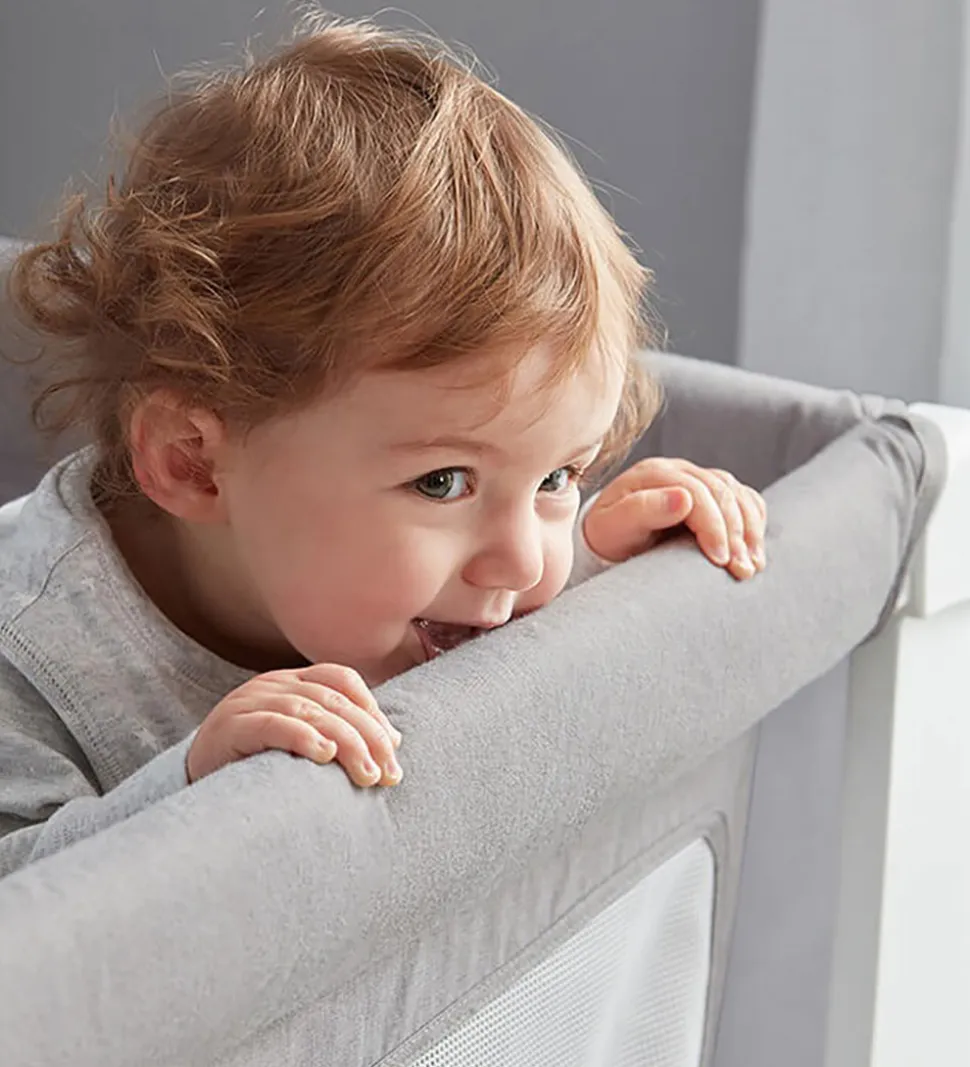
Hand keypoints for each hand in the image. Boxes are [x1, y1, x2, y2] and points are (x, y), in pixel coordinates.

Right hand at [186, 663, 402, 786]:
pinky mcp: (230, 726)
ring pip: (310, 711)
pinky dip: (302, 736)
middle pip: (333, 699)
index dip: (372, 709)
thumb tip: (394, 741)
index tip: (394, 745)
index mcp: (292, 682)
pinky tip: (323, 754)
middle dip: (368, 736)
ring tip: (367, 773)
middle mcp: (273, 684)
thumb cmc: (257, 765)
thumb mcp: (300, 742)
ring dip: (346, 743)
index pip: (342, 680)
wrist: (193, 784)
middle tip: (388, 772)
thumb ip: (338, 733)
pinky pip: (272, 724)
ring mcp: (250, 701)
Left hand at [583, 458, 766, 579]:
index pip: (697, 492)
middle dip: (736, 534)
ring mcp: (699, 479)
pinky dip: (755, 523)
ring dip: (751, 531)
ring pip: (738, 495)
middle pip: (722, 494)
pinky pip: (745, 499)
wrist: (610, 540)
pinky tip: (754, 549)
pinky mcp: (713, 494)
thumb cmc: (609, 536)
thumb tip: (683, 498)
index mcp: (655, 473)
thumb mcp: (613, 526)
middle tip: (742, 570)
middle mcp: (680, 471)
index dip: (713, 526)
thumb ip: (642, 510)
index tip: (720, 560)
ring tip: (752, 566)